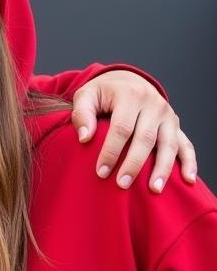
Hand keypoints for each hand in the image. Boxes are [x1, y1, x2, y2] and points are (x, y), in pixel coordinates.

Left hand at [72, 71, 196, 192]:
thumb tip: (84, 137)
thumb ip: (82, 114)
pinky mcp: (176, 125)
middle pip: (146, 138)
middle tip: (122, 184)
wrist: (128, 80)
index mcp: (131, 95)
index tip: (101, 172)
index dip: (111, 151)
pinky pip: (186, 144)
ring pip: (169, 144)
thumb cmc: (103, 92)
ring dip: (163, 168)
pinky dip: (189, 162)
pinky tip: (188, 179)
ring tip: (154, 189)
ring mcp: (168, 115)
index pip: (122, 128)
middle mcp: (154, 104)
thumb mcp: (86, 95)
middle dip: (134, 164)